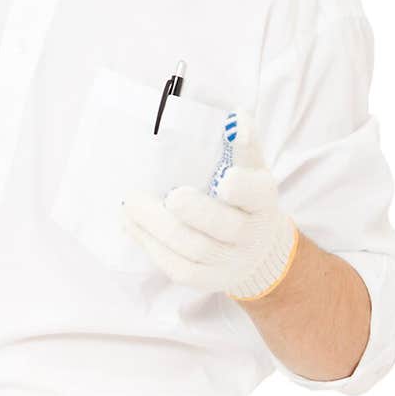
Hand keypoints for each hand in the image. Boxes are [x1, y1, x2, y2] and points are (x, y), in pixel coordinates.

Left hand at [120, 109, 298, 299]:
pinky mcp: (210, 279)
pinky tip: (133, 226)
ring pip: (194, 249)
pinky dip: (153, 247)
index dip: (243, 188)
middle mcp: (251, 234)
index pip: (256, 194)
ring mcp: (230, 261)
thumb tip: (237, 116)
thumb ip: (243, 145)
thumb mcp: (253, 171)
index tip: (226, 178)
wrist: (259, 251)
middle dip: (195, 212)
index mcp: (263, 201)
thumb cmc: (246, 199)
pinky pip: (179, 269)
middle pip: (223, 227)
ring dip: (158, 227)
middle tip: (169, 195)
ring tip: (131, 205)